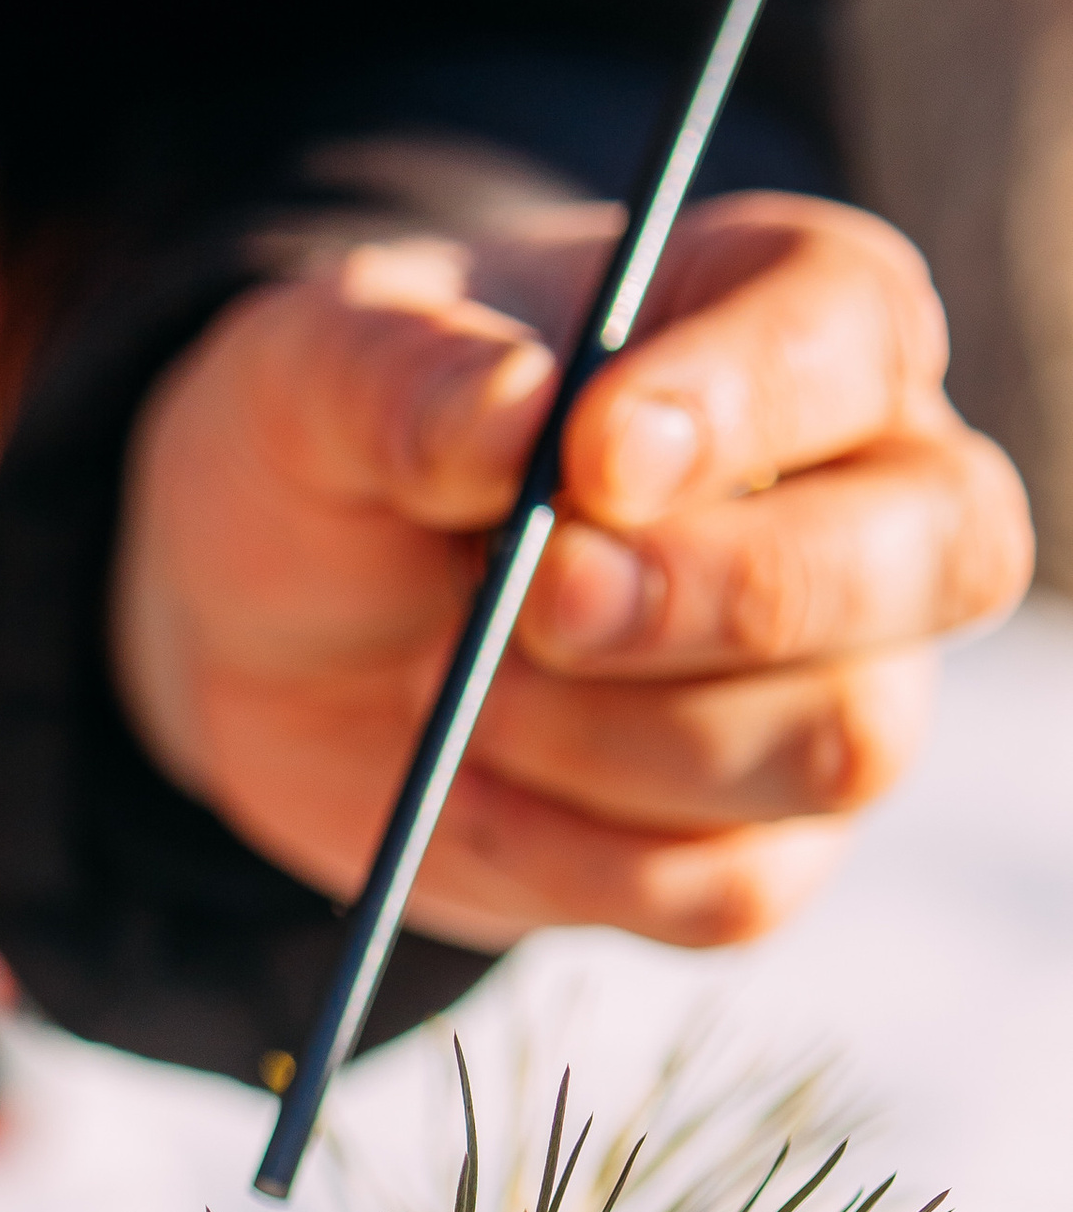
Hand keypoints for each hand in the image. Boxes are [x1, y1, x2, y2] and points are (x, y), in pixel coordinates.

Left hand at [110, 189, 1032, 953]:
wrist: (276, 627)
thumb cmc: (342, 450)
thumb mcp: (316, 370)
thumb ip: (399, 377)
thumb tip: (510, 409)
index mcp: (789, 320)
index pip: (856, 334)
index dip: (742, 404)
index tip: (584, 460)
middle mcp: (866, 496)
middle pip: (933, 555)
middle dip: (711, 598)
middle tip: (530, 603)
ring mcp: (836, 681)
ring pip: (839, 745)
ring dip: (612, 738)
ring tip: (441, 679)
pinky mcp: (759, 839)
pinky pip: (738, 891)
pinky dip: (575, 857)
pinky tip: (462, 788)